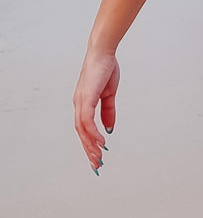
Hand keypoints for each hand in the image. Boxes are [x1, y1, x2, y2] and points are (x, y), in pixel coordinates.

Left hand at [73, 49, 119, 173]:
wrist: (103, 52)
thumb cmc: (105, 69)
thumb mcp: (109, 93)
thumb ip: (108, 111)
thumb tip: (109, 128)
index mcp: (84, 103)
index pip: (84, 128)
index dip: (90, 143)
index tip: (97, 156)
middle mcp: (79, 104)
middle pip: (81, 133)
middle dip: (89, 150)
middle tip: (96, 165)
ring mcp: (80, 102)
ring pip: (82, 130)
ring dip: (90, 145)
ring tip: (99, 157)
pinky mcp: (85, 98)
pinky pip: (87, 121)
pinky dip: (92, 133)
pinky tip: (101, 141)